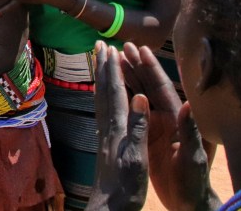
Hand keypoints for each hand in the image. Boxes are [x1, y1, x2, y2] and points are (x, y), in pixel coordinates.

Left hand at [86, 41, 148, 210]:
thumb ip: (139, 127)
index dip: (113, 69)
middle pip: (104, 91)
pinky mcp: (105, 145)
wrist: (110, 208)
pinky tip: (104, 97)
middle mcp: (108, 128)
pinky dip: (104, 97)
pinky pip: (103, 112)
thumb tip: (142, 97)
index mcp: (118, 128)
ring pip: (102, 100)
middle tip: (98, 45)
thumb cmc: (127, 188)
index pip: (115, 92)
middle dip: (103, 67)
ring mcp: (105, 136)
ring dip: (101, 78)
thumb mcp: (138, 158)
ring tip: (99, 62)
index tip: (110, 47)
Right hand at [119, 44, 215, 210]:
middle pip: (149, 85)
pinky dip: (123, 95)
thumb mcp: (194, 156)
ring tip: (113, 59)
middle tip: (122, 46)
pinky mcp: (147, 134)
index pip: (162, 87)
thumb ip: (190, 129)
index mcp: (178, 117)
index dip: (151, 67)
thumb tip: (188, 103)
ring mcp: (156, 124)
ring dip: (128, 76)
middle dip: (136, 65)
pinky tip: (112, 86)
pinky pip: (132, 109)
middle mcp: (167, 116)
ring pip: (139, 94)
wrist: (189, 201)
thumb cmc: (195, 180)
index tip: (139, 49)